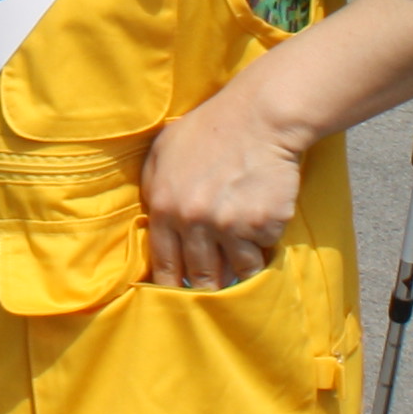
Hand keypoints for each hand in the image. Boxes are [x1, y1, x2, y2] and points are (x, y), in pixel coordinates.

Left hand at [139, 82, 308, 287]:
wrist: (259, 117)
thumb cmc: (209, 129)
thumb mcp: (163, 151)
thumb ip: (151, 187)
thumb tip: (149, 223)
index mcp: (164, 206)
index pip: (163, 264)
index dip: (171, 286)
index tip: (177, 296)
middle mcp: (193, 221)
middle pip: (200, 275)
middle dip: (207, 284)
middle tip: (213, 286)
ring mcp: (230, 226)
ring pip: (235, 271)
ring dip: (238, 268)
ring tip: (242, 256)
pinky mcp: (263, 226)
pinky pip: (262, 253)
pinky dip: (262, 247)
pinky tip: (262, 226)